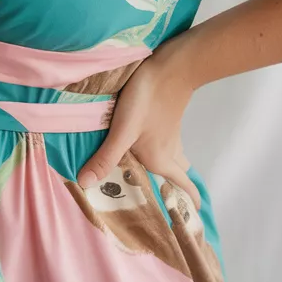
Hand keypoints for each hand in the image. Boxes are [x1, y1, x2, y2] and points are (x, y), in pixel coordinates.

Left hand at [76, 41, 200, 208]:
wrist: (172, 66)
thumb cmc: (147, 100)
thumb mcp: (122, 129)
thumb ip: (105, 157)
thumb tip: (85, 184)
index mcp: (160, 159)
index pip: (183, 185)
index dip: (190, 201)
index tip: (196, 215)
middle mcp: (169, 150)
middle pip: (177, 174)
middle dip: (176, 187)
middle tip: (169, 197)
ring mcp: (171, 133)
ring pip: (175, 157)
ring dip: (169, 167)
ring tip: (154, 173)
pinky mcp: (168, 118)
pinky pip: (169, 141)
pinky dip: (163, 148)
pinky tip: (146, 141)